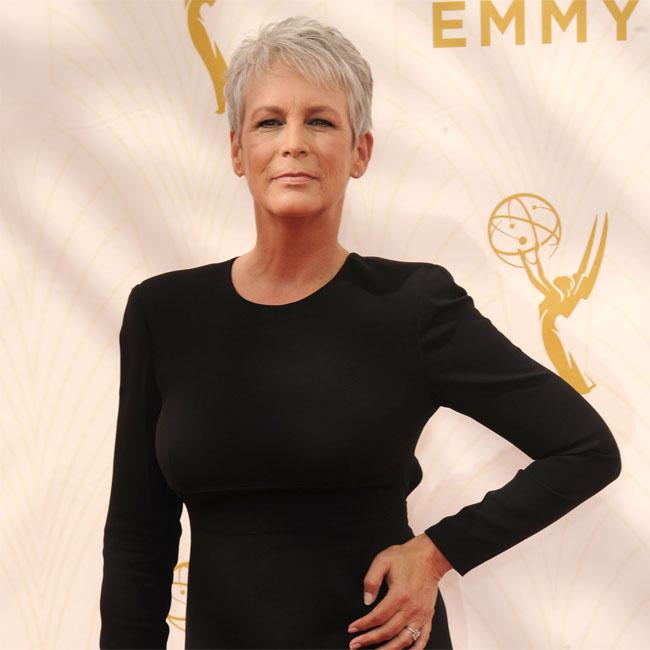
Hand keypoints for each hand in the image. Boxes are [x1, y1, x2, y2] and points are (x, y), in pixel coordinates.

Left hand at [346, 534, 451, 648]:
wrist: (430, 556)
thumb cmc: (407, 557)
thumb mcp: (383, 560)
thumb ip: (372, 580)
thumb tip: (366, 600)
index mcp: (399, 595)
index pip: (377, 617)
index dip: (363, 624)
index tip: (352, 628)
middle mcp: (411, 608)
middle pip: (388, 631)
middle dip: (369, 640)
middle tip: (355, 644)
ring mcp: (421, 615)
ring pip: (404, 640)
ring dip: (388, 649)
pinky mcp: (428, 616)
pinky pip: (422, 639)